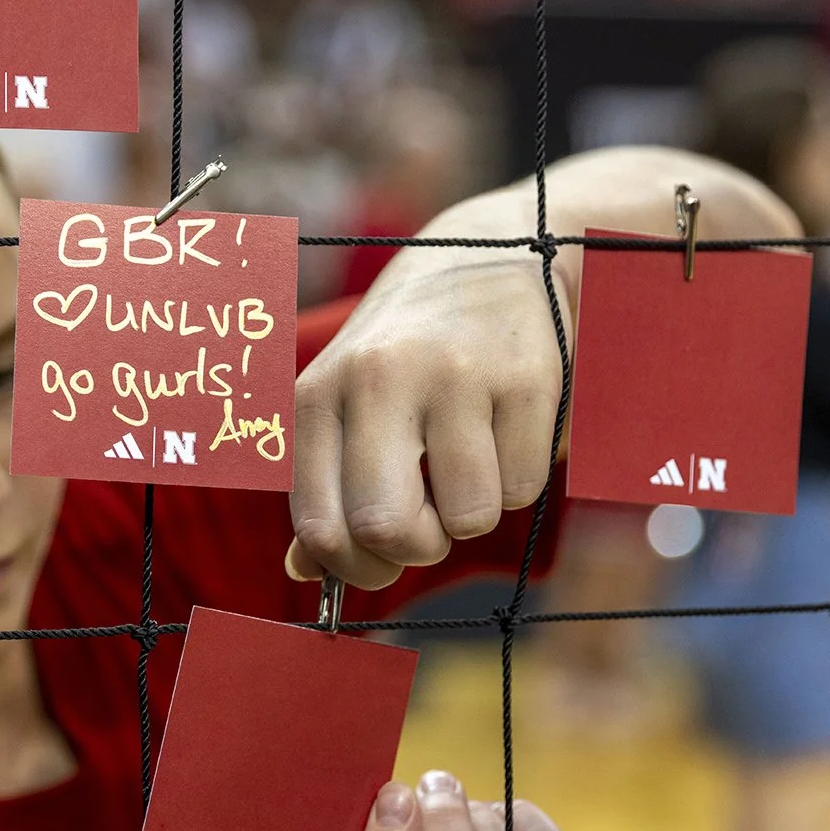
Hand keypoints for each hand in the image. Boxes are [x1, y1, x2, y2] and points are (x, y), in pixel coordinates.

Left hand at [288, 249, 566, 591]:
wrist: (487, 258)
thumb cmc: (405, 355)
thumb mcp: (347, 406)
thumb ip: (323, 488)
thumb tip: (304, 572)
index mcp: (319, 394)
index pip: (319, 527)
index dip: (354, 568)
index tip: (377, 558)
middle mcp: (377, 379)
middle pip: (384, 529)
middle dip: (414, 550)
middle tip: (430, 523)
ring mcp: (453, 376)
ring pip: (466, 519)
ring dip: (473, 513)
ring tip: (468, 457)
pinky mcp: (525, 378)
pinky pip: (522, 489)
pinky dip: (516, 480)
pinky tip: (504, 429)